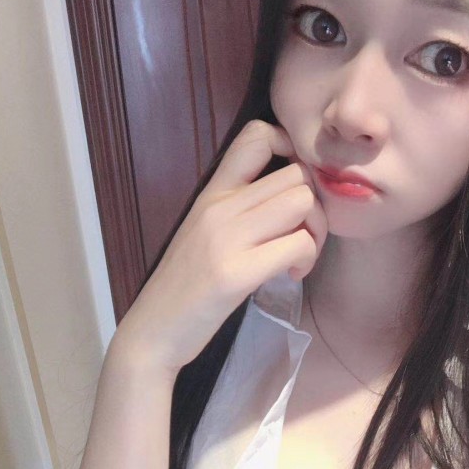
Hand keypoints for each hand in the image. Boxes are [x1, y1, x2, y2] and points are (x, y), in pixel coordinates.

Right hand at [114, 120, 327, 377]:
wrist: (152, 333)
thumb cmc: (184, 288)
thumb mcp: (207, 235)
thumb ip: (240, 210)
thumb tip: (289, 199)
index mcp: (212, 193)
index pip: (257, 136)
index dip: (291, 150)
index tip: (294, 191)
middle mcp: (218, 207)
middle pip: (296, 174)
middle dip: (316, 208)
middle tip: (303, 238)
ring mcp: (226, 239)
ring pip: (302, 201)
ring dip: (315, 232)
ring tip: (298, 258)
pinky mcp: (236, 274)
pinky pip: (297, 244)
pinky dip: (306, 260)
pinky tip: (290, 276)